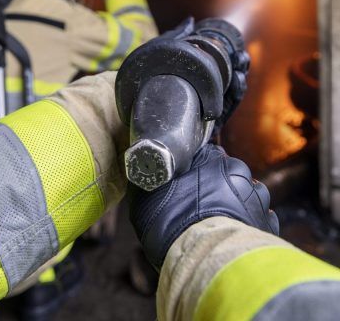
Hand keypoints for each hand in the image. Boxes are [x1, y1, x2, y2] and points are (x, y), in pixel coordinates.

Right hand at [128, 144, 278, 269]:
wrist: (200, 257)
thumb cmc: (170, 222)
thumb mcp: (147, 192)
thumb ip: (153, 176)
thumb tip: (144, 170)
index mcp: (214, 160)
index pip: (208, 155)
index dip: (198, 169)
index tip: (189, 181)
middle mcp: (239, 173)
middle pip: (230, 174)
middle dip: (220, 186)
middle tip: (202, 205)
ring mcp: (257, 199)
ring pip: (248, 195)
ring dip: (237, 205)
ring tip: (219, 223)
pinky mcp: (268, 225)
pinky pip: (260, 220)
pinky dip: (250, 225)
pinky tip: (234, 235)